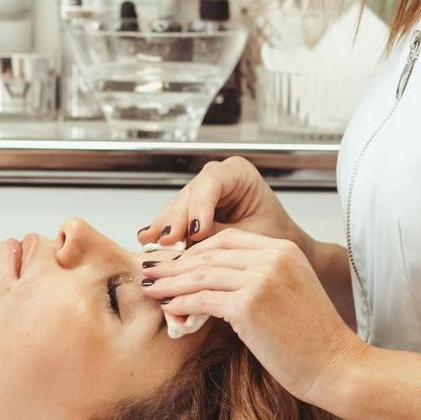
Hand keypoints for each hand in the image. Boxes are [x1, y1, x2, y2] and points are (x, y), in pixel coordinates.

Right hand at [137, 157, 312, 257]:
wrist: (273, 247)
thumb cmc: (271, 234)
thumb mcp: (250, 235)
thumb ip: (220, 235)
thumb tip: (191, 242)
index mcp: (239, 172)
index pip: (212, 182)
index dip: (200, 206)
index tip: (196, 230)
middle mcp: (217, 176)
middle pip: (190, 194)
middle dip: (177, 219)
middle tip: (168, 240)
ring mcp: (202, 191)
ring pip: (178, 205)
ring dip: (165, 226)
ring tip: (150, 241)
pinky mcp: (191, 207)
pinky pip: (175, 216)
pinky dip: (164, 229)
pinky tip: (147, 238)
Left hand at [140, 227, 365, 404]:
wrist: (337, 366)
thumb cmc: (312, 340)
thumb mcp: (290, 294)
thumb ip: (258, 280)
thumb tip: (214, 285)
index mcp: (284, 250)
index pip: (228, 239)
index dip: (196, 249)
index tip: (176, 261)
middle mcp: (272, 258)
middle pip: (210, 254)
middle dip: (176, 263)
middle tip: (151, 271)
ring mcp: (260, 279)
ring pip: (201, 274)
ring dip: (170, 282)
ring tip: (150, 288)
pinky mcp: (248, 305)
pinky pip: (202, 299)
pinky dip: (180, 303)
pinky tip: (168, 308)